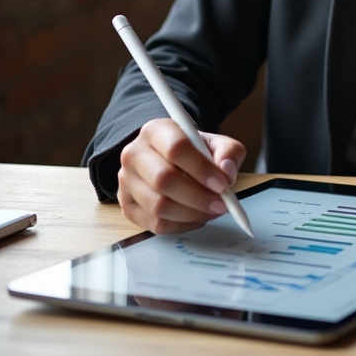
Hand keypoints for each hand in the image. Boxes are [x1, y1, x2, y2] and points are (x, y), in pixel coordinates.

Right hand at [117, 118, 246, 234]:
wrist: (169, 159)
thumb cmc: (193, 151)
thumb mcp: (215, 143)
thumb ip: (228, 152)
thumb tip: (227, 170)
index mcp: (155, 130)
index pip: (176, 148)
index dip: (201, 168)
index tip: (222, 183)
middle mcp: (134, 154)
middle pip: (163, 179)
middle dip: (197, 196)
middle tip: (221, 204)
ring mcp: (127, 182)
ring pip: (158, 206)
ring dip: (191, 213)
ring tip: (212, 210)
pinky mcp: (127, 206)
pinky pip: (155, 224)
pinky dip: (182, 225)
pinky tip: (197, 217)